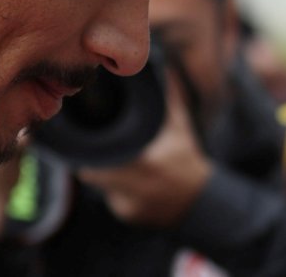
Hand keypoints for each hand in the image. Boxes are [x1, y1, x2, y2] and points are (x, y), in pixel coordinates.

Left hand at [76, 72, 212, 227]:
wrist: (200, 202)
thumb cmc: (186, 159)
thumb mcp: (180, 130)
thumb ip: (171, 101)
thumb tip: (168, 69)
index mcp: (148, 164)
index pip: (102, 163)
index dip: (89, 154)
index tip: (85, 144)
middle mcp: (138, 188)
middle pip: (97, 176)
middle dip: (93, 163)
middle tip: (90, 151)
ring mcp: (131, 206)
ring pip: (103, 187)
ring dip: (103, 177)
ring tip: (109, 164)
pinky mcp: (129, 216)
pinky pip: (112, 200)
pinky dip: (115, 192)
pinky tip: (126, 183)